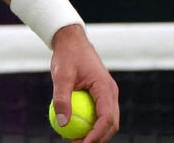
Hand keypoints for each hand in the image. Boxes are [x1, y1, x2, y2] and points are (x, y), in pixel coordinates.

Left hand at [50, 24, 119, 141]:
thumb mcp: (61, 75)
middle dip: (98, 139)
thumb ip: (62, 98)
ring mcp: (107, 93)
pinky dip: (90, 124)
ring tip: (74, 140)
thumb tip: (62, 123)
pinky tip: (72, 128)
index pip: (107, 118)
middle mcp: (111, 92)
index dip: (96, 135)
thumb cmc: (67, 55)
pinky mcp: (101, 94)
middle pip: (111, 123)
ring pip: (107, 120)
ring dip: (95, 133)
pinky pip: (99, 113)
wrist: (71, 41)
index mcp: (105, 88)